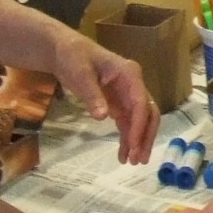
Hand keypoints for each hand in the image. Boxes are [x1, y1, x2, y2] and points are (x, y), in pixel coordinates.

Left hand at [45, 28, 159, 163]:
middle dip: (145, 136)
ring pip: (140, 121)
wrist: (64, 51)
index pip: (141, 103)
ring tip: (132, 161)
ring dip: (138, 141)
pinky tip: (123, 154)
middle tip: (139, 159)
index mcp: (129, 74)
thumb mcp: (80, 74)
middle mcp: (134, 84)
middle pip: (148, 113)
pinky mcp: (118, 103)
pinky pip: (127, 123)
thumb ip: (92, 95)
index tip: (134, 145)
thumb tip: (103, 117)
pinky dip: (126, 138)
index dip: (139, 125)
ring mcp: (127, 95)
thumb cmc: (73, 57)